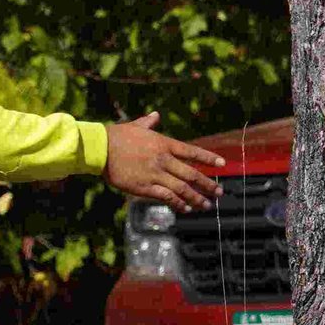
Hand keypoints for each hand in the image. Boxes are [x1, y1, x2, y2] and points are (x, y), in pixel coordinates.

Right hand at [104, 113, 224, 209]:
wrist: (102, 149)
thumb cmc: (118, 136)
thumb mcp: (136, 126)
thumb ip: (149, 122)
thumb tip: (156, 115)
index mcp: (164, 144)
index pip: (192, 152)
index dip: (209, 159)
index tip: (222, 164)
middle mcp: (164, 159)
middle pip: (192, 174)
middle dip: (208, 184)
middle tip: (220, 192)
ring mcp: (156, 174)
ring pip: (183, 189)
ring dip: (197, 198)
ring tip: (207, 205)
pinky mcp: (146, 187)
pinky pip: (167, 197)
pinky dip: (179, 204)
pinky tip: (187, 209)